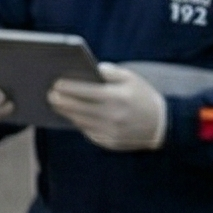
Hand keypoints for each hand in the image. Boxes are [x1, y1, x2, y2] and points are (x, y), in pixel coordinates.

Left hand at [45, 64, 165, 150]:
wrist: (162, 125)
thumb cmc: (143, 97)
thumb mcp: (131, 78)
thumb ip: (111, 72)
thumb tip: (91, 69)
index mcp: (117, 97)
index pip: (86, 91)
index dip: (68, 88)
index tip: (56, 84)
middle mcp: (112, 116)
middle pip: (79, 108)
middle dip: (62, 101)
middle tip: (50, 95)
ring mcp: (110, 131)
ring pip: (81, 122)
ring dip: (68, 113)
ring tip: (58, 104)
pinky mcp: (109, 142)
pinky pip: (89, 132)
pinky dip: (80, 123)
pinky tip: (73, 116)